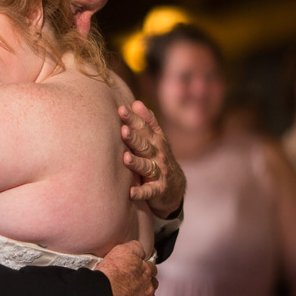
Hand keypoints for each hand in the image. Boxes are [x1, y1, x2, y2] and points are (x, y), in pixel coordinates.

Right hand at [95, 240, 156, 295]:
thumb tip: (140, 250)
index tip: (134, 270)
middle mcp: (149, 288)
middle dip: (144, 283)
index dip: (141, 268)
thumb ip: (135, 247)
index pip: (150, 267)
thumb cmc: (109, 276)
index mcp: (146, 272)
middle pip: (151, 284)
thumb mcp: (121, 251)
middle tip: (129, 283)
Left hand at [119, 101, 184, 217]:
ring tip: (126, 158)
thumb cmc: (159, 158)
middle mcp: (158, 155)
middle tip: (123, 130)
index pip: (144, 128)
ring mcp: (159, 173)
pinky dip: (140, 193)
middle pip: (144, 145)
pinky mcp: (158, 190)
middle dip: (134, 138)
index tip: (121, 109)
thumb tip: (136, 102)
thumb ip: (147, 122)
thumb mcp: (157, 139)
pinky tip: (131, 192)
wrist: (174, 187)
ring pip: (146, 167)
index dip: (133, 119)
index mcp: (155, 141)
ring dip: (136, 163)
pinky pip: (149, 192)